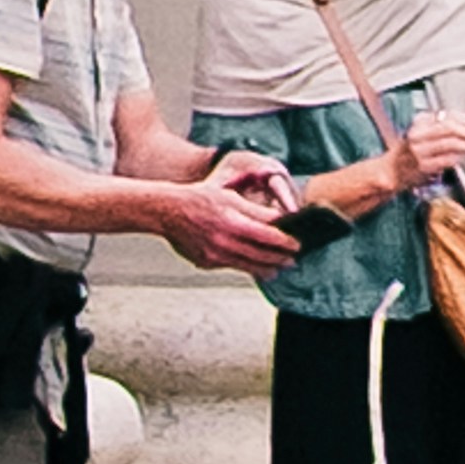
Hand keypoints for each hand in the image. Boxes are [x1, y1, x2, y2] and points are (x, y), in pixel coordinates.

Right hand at [168, 166, 301, 277]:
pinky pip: (233, 267)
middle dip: (282, 257)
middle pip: (263, 254)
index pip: (269, 234)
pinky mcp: (207, 262)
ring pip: (250, 265)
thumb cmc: (199, 198)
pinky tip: (254, 266)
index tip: (297, 243)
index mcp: (233, 219)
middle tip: (293, 258)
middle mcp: (225, 239)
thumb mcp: (229, 195)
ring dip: (268, 268)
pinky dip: (246, 267)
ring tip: (278, 268)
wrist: (167, 210)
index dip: (286, 241)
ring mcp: (216, 253)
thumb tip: (278, 221)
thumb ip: (254, 210)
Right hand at [390, 114, 464, 186]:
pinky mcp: (423, 166)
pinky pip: (448, 159)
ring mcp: (420, 150)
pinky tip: (463, 157)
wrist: (392, 170)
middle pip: (450, 127)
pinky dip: (459, 157)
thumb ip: (442, 127)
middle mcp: (418, 134)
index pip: (448, 115)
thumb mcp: (422, 132)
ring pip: (450, 143)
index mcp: (419, 122)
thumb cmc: (411, 151)